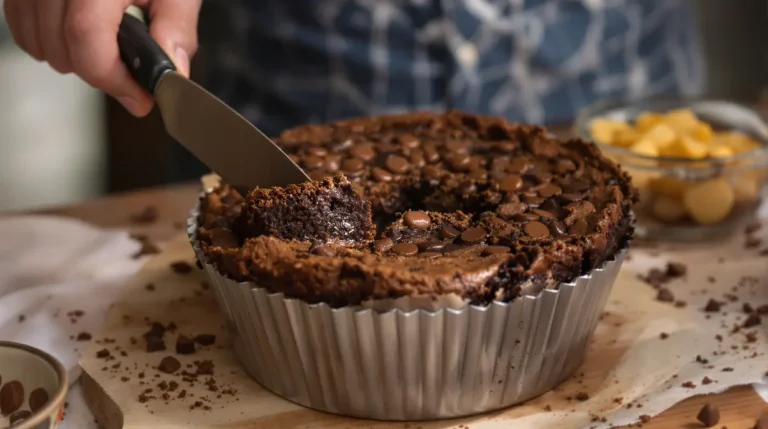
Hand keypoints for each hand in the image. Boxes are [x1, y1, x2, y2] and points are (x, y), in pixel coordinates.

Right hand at [3, 0, 201, 116]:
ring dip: (71, 58)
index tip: (137, 96)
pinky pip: (18, 24)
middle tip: (128, 70)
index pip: (86, 35)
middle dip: (99, 70)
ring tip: (105, 47)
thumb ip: (177, 30)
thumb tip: (171, 74)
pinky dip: (46, 40)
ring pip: (35, 41)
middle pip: (61, 46)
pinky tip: (75, 35)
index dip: (112, 78)